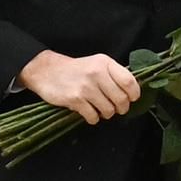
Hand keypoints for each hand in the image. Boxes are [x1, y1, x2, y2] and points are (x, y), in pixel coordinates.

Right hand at [20, 50, 139, 123]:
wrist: (47, 71)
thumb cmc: (76, 70)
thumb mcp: (96, 64)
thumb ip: (113, 75)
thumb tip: (132, 92)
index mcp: (105, 63)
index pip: (129, 81)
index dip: (134, 94)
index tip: (131, 99)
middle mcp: (97, 73)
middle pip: (121, 99)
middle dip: (121, 108)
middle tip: (116, 108)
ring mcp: (86, 87)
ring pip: (109, 110)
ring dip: (106, 114)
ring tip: (99, 108)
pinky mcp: (75, 99)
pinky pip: (93, 117)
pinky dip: (93, 118)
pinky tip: (88, 111)